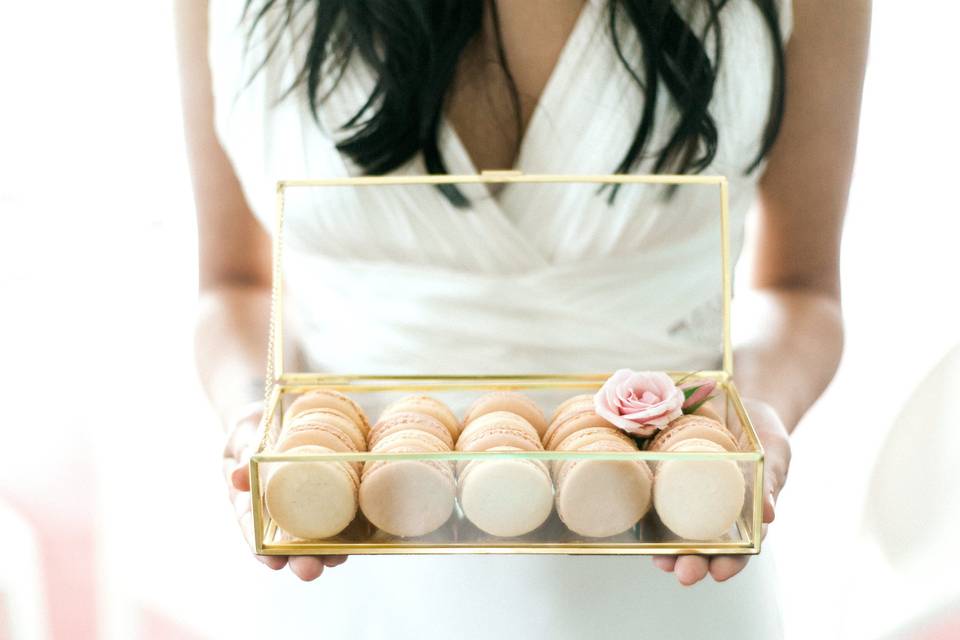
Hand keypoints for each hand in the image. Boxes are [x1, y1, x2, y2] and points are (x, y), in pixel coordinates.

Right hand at [222, 401, 348, 580]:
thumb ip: (243, 452)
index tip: (272, 562)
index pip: (253, 530)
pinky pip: (341, 514)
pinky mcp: (332, 493)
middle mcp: (278, 510)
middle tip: (309, 570)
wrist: (279, 412)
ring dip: (327, 551)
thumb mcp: (244, 434)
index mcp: (250, 501)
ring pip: (316, 535)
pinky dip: (350, 528)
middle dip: (299, 559)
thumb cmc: (254, 426)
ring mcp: (306, 505)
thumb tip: (238, 477)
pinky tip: (361, 537)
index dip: (262, 550)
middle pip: (287, 542)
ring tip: (338, 559)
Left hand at [651, 397, 790, 584]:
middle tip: (684, 573)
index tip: (721, 573)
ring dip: (668, 551)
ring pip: (677, 532)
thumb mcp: (774, 452)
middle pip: (705, 546)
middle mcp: (714, 511)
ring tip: (661, 561)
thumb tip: (770, 514)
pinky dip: (648, 517)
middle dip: (694, 564)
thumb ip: (770, 480)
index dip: (731, 563)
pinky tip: (639, 529)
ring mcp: (688, 497)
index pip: (741, 547)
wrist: (736, 400)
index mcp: (744, 513)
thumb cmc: (762, 431)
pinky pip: (655, 501)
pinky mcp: (666, 478)